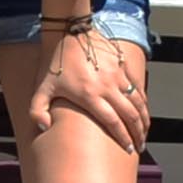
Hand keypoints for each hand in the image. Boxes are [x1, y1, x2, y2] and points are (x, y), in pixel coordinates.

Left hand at [14, 22, 150, 152]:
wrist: (71, 32)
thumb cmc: (56, 63)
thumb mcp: (42, 87)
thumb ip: (37, 110)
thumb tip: (45, 128)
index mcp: (89, 95)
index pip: (112, 122)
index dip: (123, 137)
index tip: (129, 149)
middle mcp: (107, 87)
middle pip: (130, 115)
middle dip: (138, 133)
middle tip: (140, 146)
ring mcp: (117, 76)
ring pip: (138, 102)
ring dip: (144, 119)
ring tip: (145, 132)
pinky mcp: (123, 66)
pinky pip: (138, 87)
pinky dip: (143, 101)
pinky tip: (144, 111)